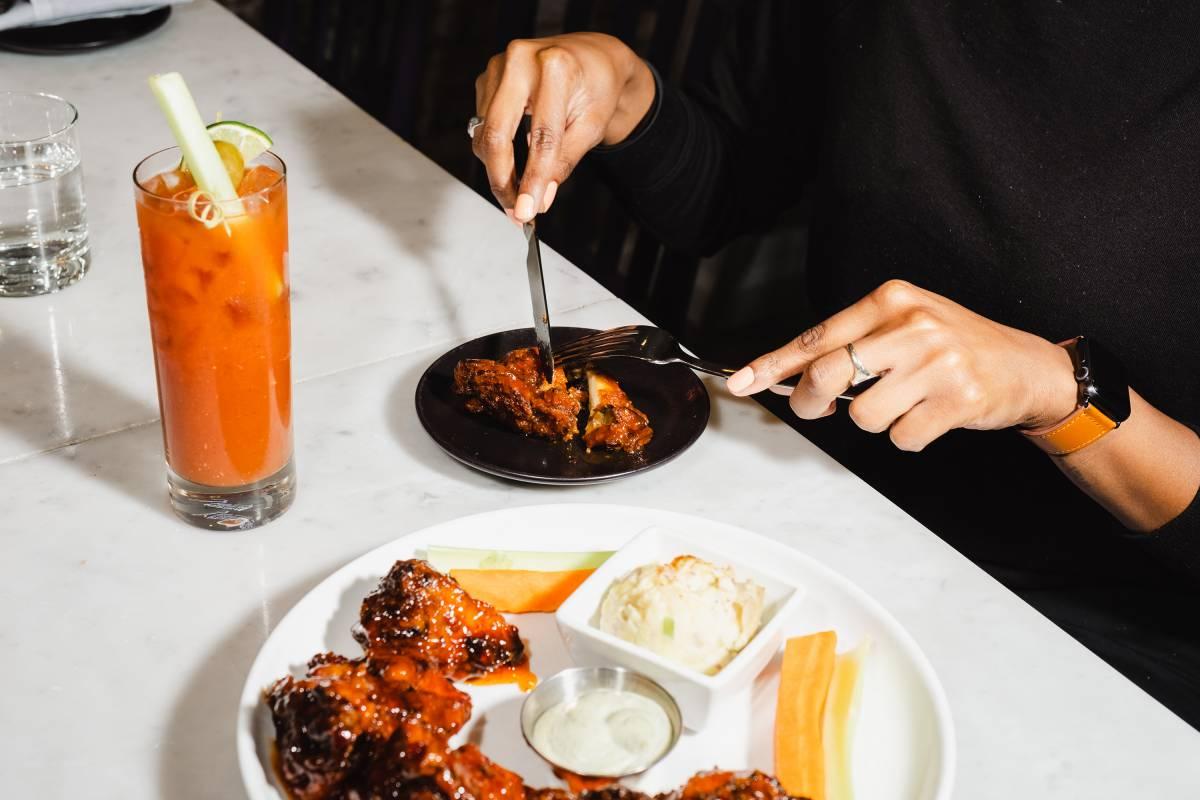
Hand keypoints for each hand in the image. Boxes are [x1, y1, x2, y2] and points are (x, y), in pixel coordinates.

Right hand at [473, 33, 654, 221]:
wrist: (591, 58)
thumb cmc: (596, 87)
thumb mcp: (592, 126)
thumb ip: (564, 162)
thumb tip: (539, 199)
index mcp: (555, 67)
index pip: (541, 136)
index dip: (532, 179)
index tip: (527, 211)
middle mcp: (520, 60)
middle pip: (497, 134)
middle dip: (503, 181)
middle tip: (514, 211)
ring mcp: (497, 67)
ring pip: (484, 134)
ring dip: (498, 170)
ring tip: (521, 190)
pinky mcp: (486, 78)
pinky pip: (482, 126)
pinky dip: (495, 151)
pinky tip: (514, 161)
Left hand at [726, 280, 1079, 450]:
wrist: (1026, 367)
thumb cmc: (954, 347)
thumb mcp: (905, 325)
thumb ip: (854, 343)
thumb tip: (791, 376)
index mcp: (892, 299)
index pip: (818, 335)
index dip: (775, 363)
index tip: (742, 381)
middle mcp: (913, 324)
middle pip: (829, 374)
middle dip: (812, 401)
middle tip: (819, 409)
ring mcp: (938, 362)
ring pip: (863, 414)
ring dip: (876, 421)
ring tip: (907, 403)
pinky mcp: (958, 399)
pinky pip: (901, 437)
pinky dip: (908, 437)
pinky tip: (931, 417)